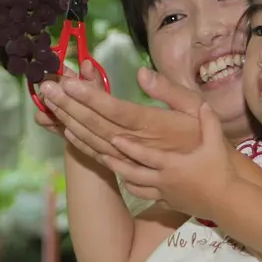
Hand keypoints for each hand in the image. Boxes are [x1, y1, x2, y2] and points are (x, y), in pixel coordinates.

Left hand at [39, 67, 202, 162]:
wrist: (216, 188)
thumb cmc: (209, 146)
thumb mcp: (198, 110)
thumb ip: (169, 91)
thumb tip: (141, 73)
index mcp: (153, 127)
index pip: (115, 109)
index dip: (89, 96)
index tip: (68, 82)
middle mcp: (138, 146)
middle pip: (96, 124)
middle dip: (69, 105)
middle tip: (46, 88)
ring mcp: (133, 163)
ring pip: (94, 141)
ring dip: (70, 122)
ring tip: (49, 105)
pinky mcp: (131, 174)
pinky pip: (101, 159)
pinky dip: (83, 144)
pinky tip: (67, 131)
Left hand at [104, 101, 240, 218]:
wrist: (228, 204)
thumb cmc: (221, 172)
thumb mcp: (216, 144)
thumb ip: (209, 123)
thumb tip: (204, 104)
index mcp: (172, 164)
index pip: (145, 155)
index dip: (128, 147)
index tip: (113, 138)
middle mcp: (163, 180)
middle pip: (133, 173)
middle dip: (116, 163)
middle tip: (102, 153)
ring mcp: (165, 194)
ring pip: (137, 188)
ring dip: (124, 178)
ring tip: (113, 169)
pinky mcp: (170, 204)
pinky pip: (149, 198)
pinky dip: (139, 191)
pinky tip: (135, 186)